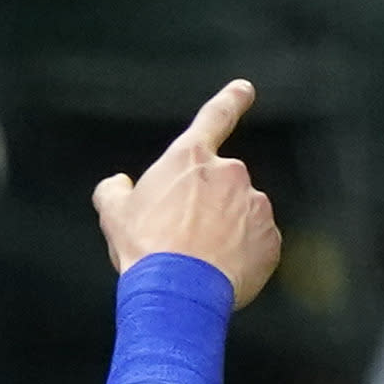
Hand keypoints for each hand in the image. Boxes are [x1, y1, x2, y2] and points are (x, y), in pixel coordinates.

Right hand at [96, 79, 279, 303]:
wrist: (177, 293)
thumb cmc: (145, 248)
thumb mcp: (113, 215)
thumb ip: (114, 190)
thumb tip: (117, 185)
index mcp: (192, 158)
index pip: (216, 116)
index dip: (232, 100)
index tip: (245, 89)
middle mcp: (230, 173)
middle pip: (223, 184)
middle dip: (209, 206)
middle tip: (185, 237)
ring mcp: (255, 206)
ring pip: (242, 214)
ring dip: (226, 231)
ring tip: (200, 261)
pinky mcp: (270, 240)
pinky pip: (257, 244)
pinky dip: (242, 256)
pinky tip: (219, 272)